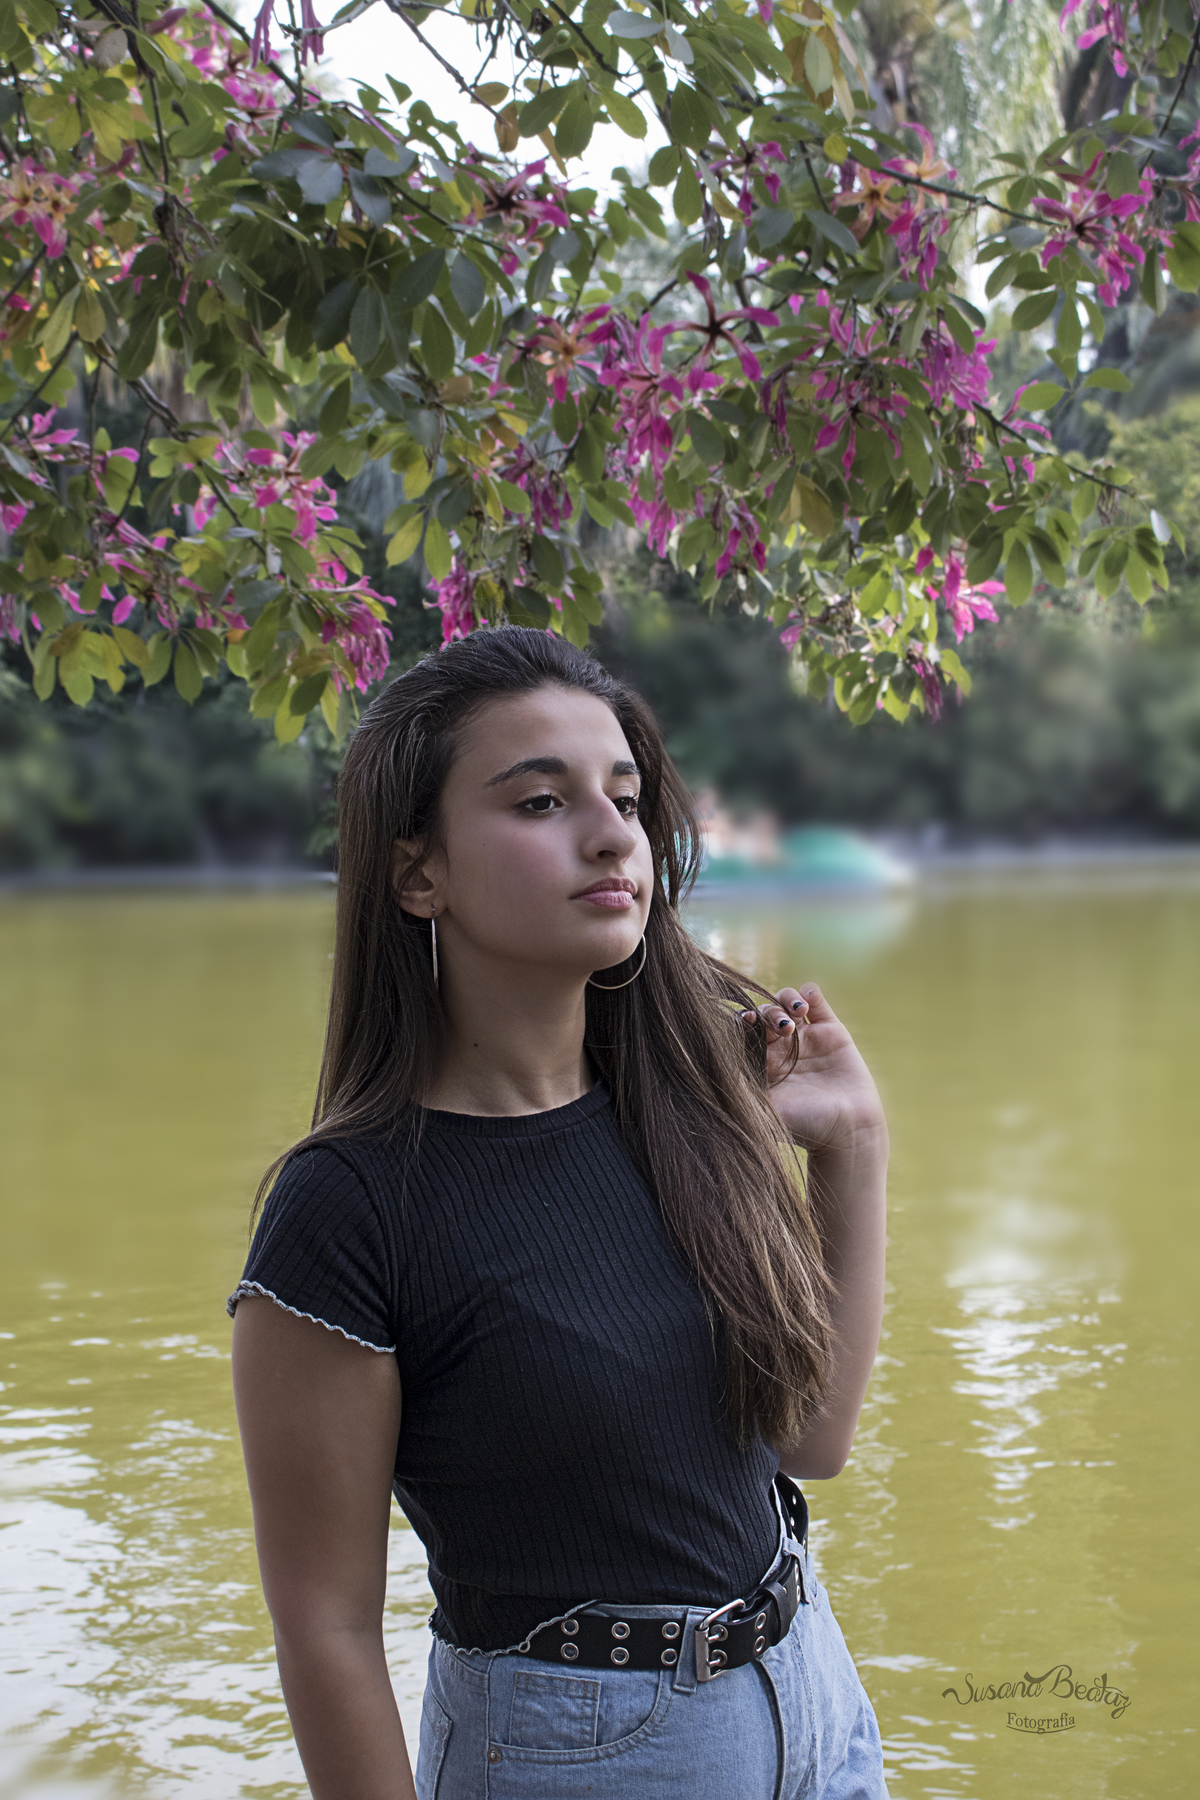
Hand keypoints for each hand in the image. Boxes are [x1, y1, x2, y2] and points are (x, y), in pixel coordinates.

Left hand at [742, 983, 885, 1154]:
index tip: (746, 1020)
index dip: (742, 1020)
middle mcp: (782, 1048)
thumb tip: (703, 1075)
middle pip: (764, 1013)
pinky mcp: (832, 1032)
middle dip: (768, 1013)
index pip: (745, 1031)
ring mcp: (807, 1038)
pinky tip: (808, 1002)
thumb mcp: (763, 1110)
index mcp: (762, 1063)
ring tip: (797, 1014)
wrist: (847, 1130)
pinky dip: (810, 993)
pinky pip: (817, 1002)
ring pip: (787, 1002)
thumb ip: (737, 1091)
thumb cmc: (803, 1126)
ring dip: (787, 1000)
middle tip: (782, 1028)